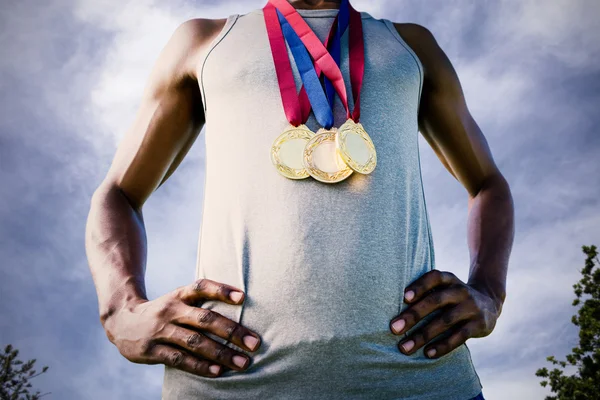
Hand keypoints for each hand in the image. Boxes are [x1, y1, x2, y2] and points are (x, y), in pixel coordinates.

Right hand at [102, 278, 261, 377]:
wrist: (120, 321)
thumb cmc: (163, 312)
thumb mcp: (177, 300)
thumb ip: (201, 304)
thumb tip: (241, 307)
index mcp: (179, 295)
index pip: (201, 287)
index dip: (221, 290)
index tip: (243, 297)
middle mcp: (170, 310)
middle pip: (205, 319)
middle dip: (232, 332)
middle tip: (254, 343)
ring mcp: (160, 330)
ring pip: (195, 342)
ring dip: (221, 353)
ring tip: (242, 362)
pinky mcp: (151, 351)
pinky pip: (179, 359)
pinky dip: (200, 366)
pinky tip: (218, 371)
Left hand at [389, 269, 501, 358]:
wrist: (489, 305)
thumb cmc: (453, 298)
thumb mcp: (444, 289)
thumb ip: (425, 294)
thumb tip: (395, 313)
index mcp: (449, 279)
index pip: (434, 278)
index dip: (420, 286)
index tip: (404, 298)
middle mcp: (460, 291)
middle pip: (436, 301)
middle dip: (413, 315)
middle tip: (394, 328)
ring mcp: (471, 307)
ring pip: (445, 321)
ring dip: (423, 335)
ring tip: (405, 347)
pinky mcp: (479, 324)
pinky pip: (459, 336)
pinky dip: (442, 346)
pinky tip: (427, 353)